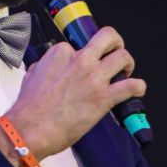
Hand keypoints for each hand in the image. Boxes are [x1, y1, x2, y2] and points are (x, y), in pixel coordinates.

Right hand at [4, 27, 145, 159]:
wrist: (31, 129)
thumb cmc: (28, 107)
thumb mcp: (32, 75)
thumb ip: (44, 66)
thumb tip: (47, 68)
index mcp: (61, 53)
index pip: (79, 44)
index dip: (84, 55)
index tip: (85, 66)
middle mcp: (80, 60)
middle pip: (108, 37)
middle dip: (115, 43)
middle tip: (115, 52)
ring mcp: (94, 78)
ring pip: (123, 57)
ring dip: (128, 63)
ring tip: (126, 72)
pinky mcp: (104, 97)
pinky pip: (131, 86)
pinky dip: (138, 87)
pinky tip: (137, 90)